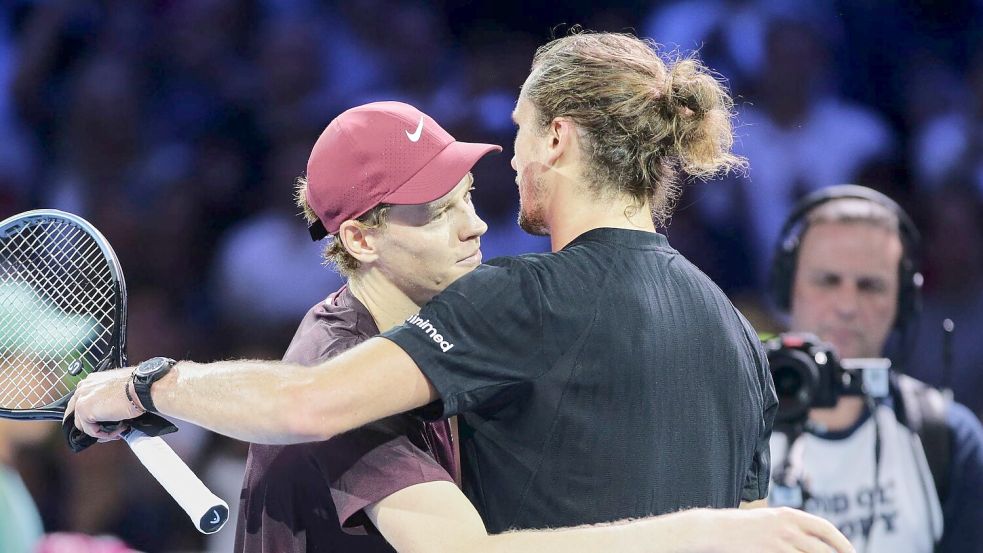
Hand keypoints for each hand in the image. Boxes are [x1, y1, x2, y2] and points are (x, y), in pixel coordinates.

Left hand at [65, 368, 143, 439]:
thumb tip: (110, 408)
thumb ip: (108, 395)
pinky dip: (104, 434)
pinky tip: (118, 430)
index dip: (92, 415)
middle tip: (108, 431)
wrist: (142, 387)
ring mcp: (81, 399)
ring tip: (117, 430)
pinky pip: (90, 431)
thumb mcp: (118, 386)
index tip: (102, 422)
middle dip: (92, 425)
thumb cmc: (137, 385)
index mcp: (91, 381)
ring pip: (84, 425)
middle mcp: (83, 388)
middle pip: (79, 414)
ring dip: (100, 431)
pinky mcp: (84, 411)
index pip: (81, 402)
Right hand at [678, 507, 853, 552]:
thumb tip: (815, 538)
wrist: (719, 530)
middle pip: (821, 548)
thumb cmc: (745, 526)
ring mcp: (779, 542)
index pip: (824, 528)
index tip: (851, 551)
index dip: (841, 542)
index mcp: (789, 515)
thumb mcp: (771, 519)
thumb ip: (792, 526)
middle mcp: (787, 527)